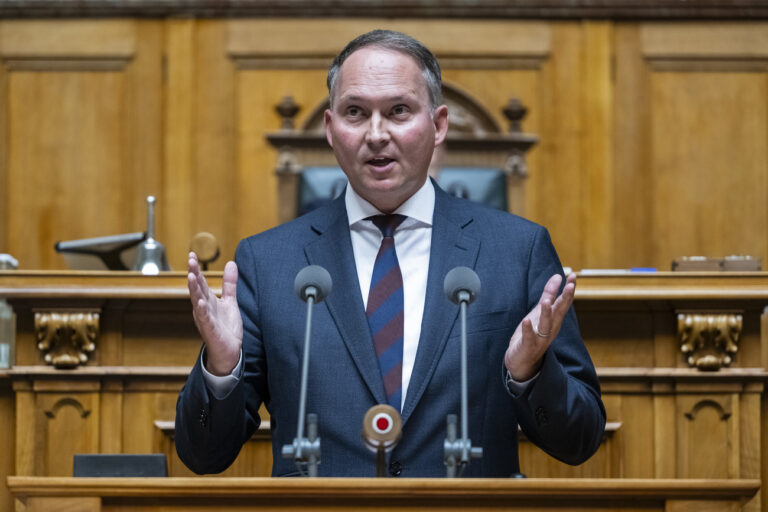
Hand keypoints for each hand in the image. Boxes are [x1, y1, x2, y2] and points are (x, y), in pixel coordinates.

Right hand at [187, 252, 242, 375]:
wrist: (229, 351)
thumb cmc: (226, 327)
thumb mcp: (229, 301)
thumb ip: (229, 284)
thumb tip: (231, 263)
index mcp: (207, 300)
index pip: (200, 281)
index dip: (196, 268)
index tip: (192, 254)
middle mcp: (203, 308)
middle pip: (196, 288)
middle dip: (193, 273)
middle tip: (190, 259)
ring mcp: (205, 319)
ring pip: (197, 301)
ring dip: (194, 289)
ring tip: (191, 276)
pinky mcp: (210, 330)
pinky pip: (205, 318)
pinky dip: (202, 310)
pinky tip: (200, 302)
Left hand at [504, 272, 576, 380]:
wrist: (522, 361)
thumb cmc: (532, 334)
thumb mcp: (540, 312)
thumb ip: (549, 295)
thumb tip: (557, 276)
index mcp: (554, 320)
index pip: (564, 303)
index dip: (568, 290)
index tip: (572, 276)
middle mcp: (551, 328)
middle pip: (559, 312)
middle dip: (565, 299)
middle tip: (570, 285)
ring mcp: (540, 338)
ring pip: (546, 325)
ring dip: (546, 313)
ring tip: (546, 301)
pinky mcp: (528, 346)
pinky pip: (529, 337)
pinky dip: (528, 329)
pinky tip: (526, 321)